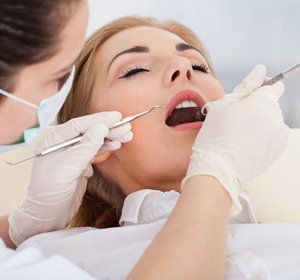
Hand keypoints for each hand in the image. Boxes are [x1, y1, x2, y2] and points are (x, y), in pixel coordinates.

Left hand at [9, 111, 132, 245]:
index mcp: (54, 141)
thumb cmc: (50, 192)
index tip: (116, 117)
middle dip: (108, 129)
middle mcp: (63, 145)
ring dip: (110, 138)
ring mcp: (72, 155)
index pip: (79, 125)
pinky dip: (106, 148)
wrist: (48, 216)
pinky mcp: (80, 165)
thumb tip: (101, 128)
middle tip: (127, 126)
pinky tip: (116, 145)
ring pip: (94, 141)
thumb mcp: (67, 168)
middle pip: (89, 131)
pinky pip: (95, 152)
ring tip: (127, 135)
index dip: (99, 119)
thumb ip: (85, 147)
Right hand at [181, 65, 288, 215]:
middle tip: (234, 119)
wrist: (217, 170)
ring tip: (237, 134)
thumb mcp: (223, 105)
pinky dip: (261, 136)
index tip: (251, 93)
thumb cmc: (215, 138)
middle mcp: (276, 118)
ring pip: (270, 120)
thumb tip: (259, 71)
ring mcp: (278, 136)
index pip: (274, 85)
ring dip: (258, 122)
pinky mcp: (277, 151)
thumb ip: (245, 86)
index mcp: (263, 102)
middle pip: (270, 104)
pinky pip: (271, 136)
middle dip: (255, 106)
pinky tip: (243, 143)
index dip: (261, 86)